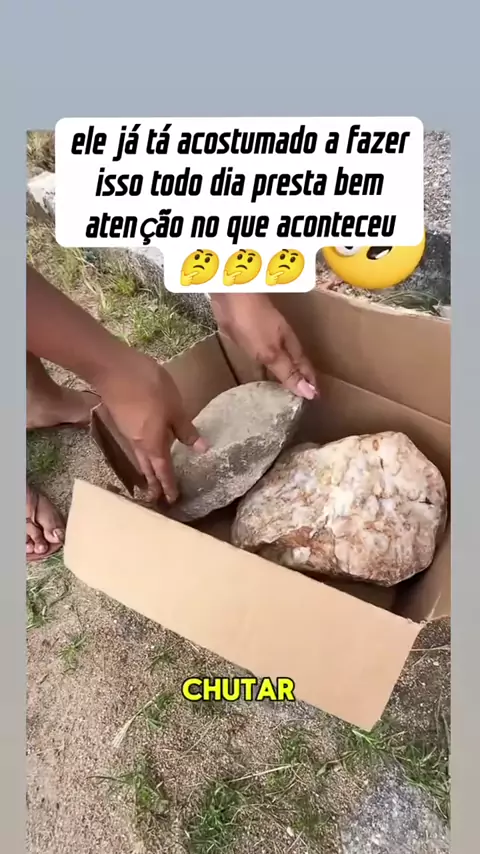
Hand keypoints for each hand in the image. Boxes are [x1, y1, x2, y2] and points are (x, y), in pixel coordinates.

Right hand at [95, 349, 207, 502]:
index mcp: (153, 444)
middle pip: (148, 468)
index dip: (168, 485)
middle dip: (154, 483)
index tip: (172, 501)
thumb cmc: (149, 388)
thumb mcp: (175, 408)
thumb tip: (201, 449)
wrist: (113, 369)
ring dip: (147, 469)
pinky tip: (147, 448)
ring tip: (153, 478)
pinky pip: (135, 445)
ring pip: (140, 457)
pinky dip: (143, 454)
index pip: (163, 471)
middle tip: (159, 499)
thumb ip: (186, 429)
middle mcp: (138, 443)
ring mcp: (128, 432)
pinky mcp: (123, 420)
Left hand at [211, 294, 317, 398]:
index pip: (305, 369)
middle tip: (298, 401)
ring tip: (280, 394)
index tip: (317, 400)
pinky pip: (262, 356)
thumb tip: (311, 393)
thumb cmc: (253, 322)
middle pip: (293, 365)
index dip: (310, 384)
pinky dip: (264, 368)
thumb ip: (287, 371)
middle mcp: (281, 342)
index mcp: (290, 346)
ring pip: (278, 360)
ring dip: (281, 374)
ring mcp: (266, 337)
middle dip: (298, 381)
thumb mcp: (271, 352)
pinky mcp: (250, 335)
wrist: (232, 293)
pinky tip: (258, 375)